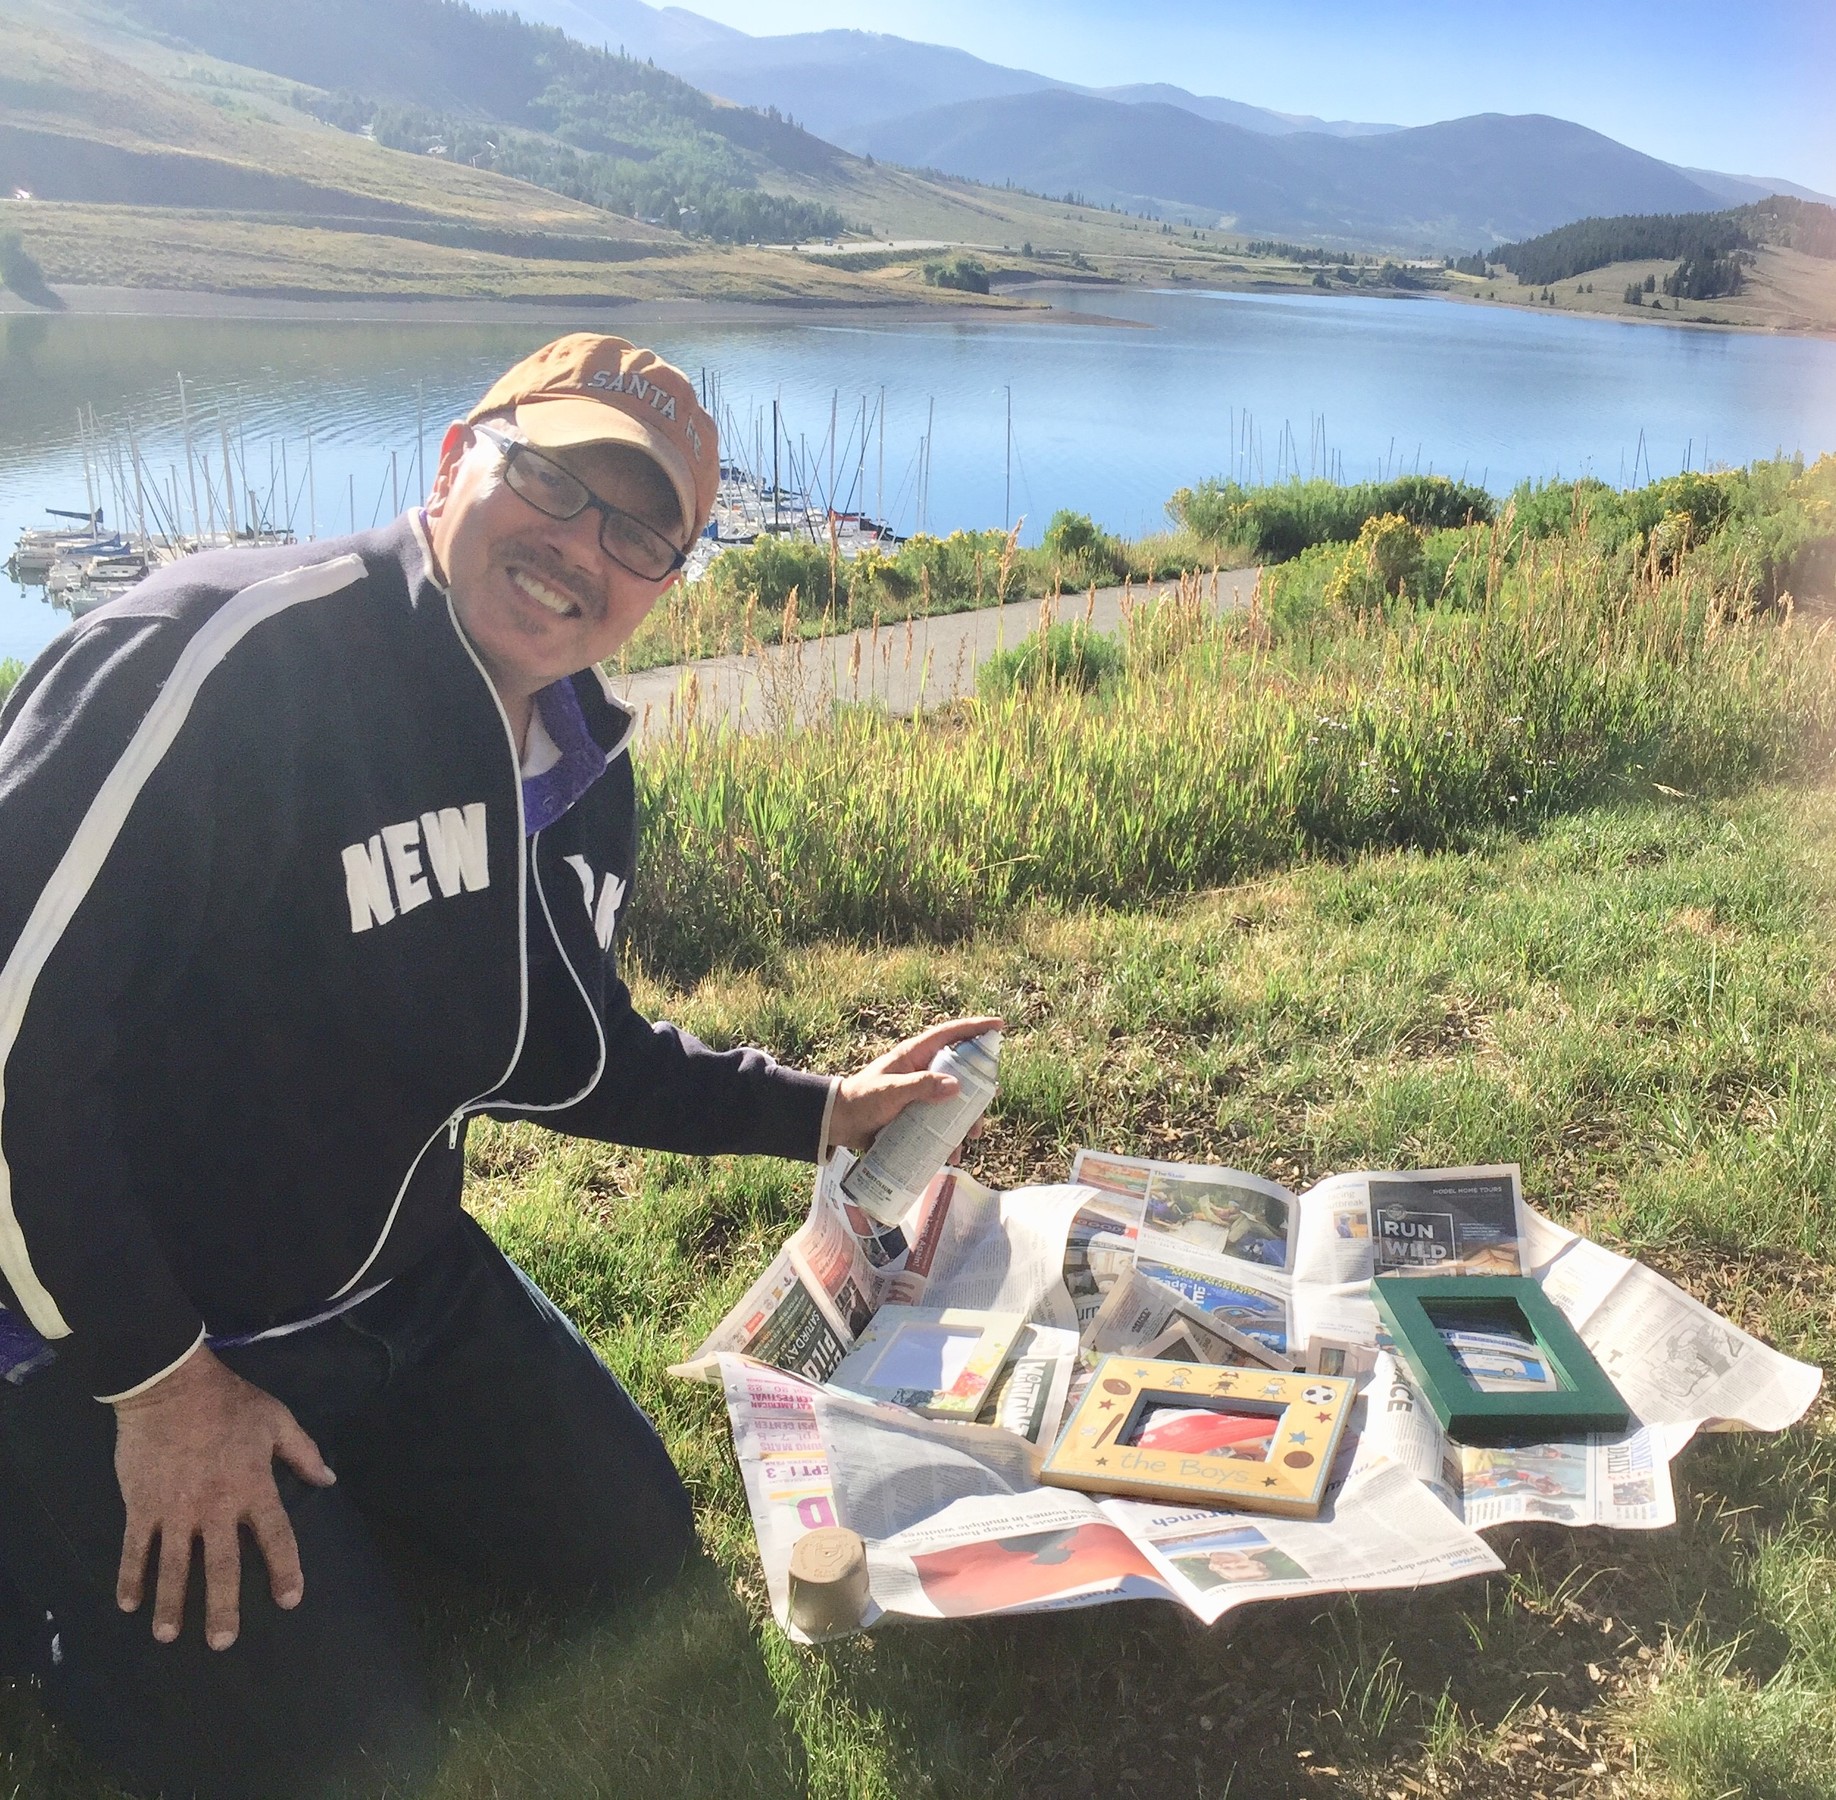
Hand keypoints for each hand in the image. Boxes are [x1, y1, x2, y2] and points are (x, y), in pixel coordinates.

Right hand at [112, 1344, 335, 1649]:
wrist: (169, 1386)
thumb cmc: (229, 1402)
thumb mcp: (276, 1419)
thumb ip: (302, 1452)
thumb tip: (328, 1480)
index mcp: (252, 1487)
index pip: (276, 1536)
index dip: (285, 1569)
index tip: (290, 1600)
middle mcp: (215, 1507)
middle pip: (221, 1566)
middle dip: (222, 1607)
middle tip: (223, 1643)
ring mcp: (174, 1510)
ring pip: (173, 1566)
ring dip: (171, 1603)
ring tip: (170, 1635)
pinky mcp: (140, 1506)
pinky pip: (135, 1548)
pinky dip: (130, 1577)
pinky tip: (128, 1605)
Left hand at [829, 1015, 1004, 1154]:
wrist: (839, 1123)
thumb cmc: (861, 1100)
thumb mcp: (890, 1091)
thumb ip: (920, 1086)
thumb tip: (956, 1085)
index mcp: (915, 1055)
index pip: (950, 1035)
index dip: (975, 1028)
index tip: (999, 1025)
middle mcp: (922, 1071)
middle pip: (961, 1072)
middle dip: (979, 1089)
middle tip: (992, 1100)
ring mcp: (921, 1094)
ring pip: (954, 1102)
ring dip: (966, 1119)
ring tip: (970, 1137)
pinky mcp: (918, 1115)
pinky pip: (941, 1124)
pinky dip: (949, 1138)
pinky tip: (952, 1154)